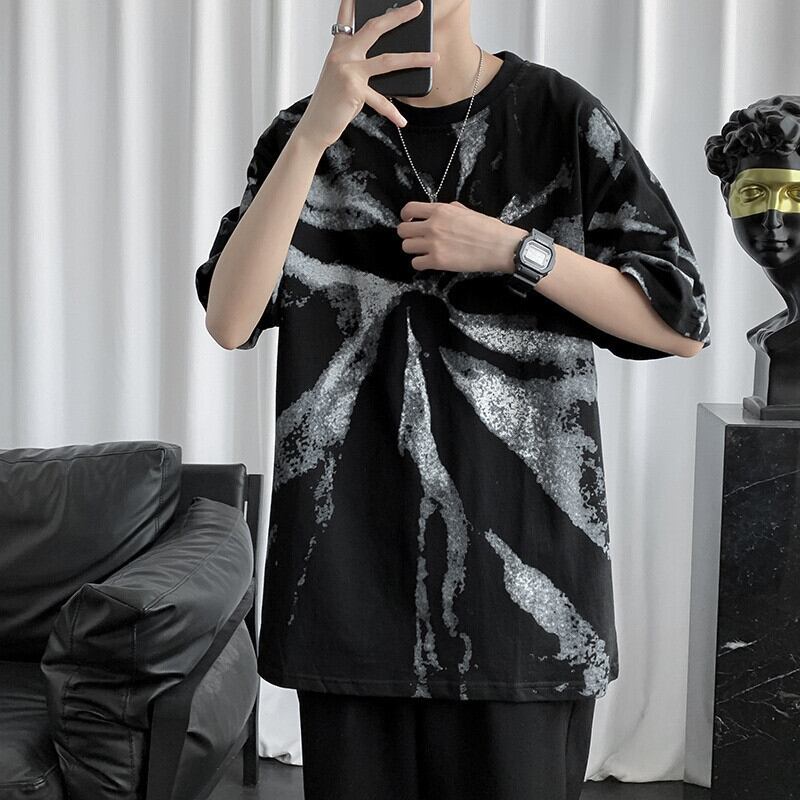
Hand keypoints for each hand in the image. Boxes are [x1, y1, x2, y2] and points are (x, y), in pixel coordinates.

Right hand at [293, 0, 439, 151]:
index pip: (346, 19)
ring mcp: (348, 70)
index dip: (352, 3)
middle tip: (417, 8)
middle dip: (399, 16)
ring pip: (388, 60)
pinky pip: (381, 99)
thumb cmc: (330, 105)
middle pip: (375, 28)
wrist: (315, 126)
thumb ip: (360, 68)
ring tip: (434, 58)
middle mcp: (342, 55)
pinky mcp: (353, 88)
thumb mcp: (342, 80)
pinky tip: (402, 121)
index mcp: (339, 50)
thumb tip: (388, 68)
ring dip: (415, 59)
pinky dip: (392, 112)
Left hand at [397, 200, 526, 272]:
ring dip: (413, 249)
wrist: (499, 246)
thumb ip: (450, 210)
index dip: (406, 216)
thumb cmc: (488, 229)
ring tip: (424, 251)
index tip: (409, 221)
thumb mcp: (467, 210)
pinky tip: (428, 262)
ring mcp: (433, 244)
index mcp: (440, 210)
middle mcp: (433, 226)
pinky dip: (420, 263)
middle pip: (402, 230)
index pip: (409, 209)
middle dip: (408, 235)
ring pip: (406, 247)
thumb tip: (440, 211)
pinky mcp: (437, 261)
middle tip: (417, 239)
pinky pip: (415, 263)